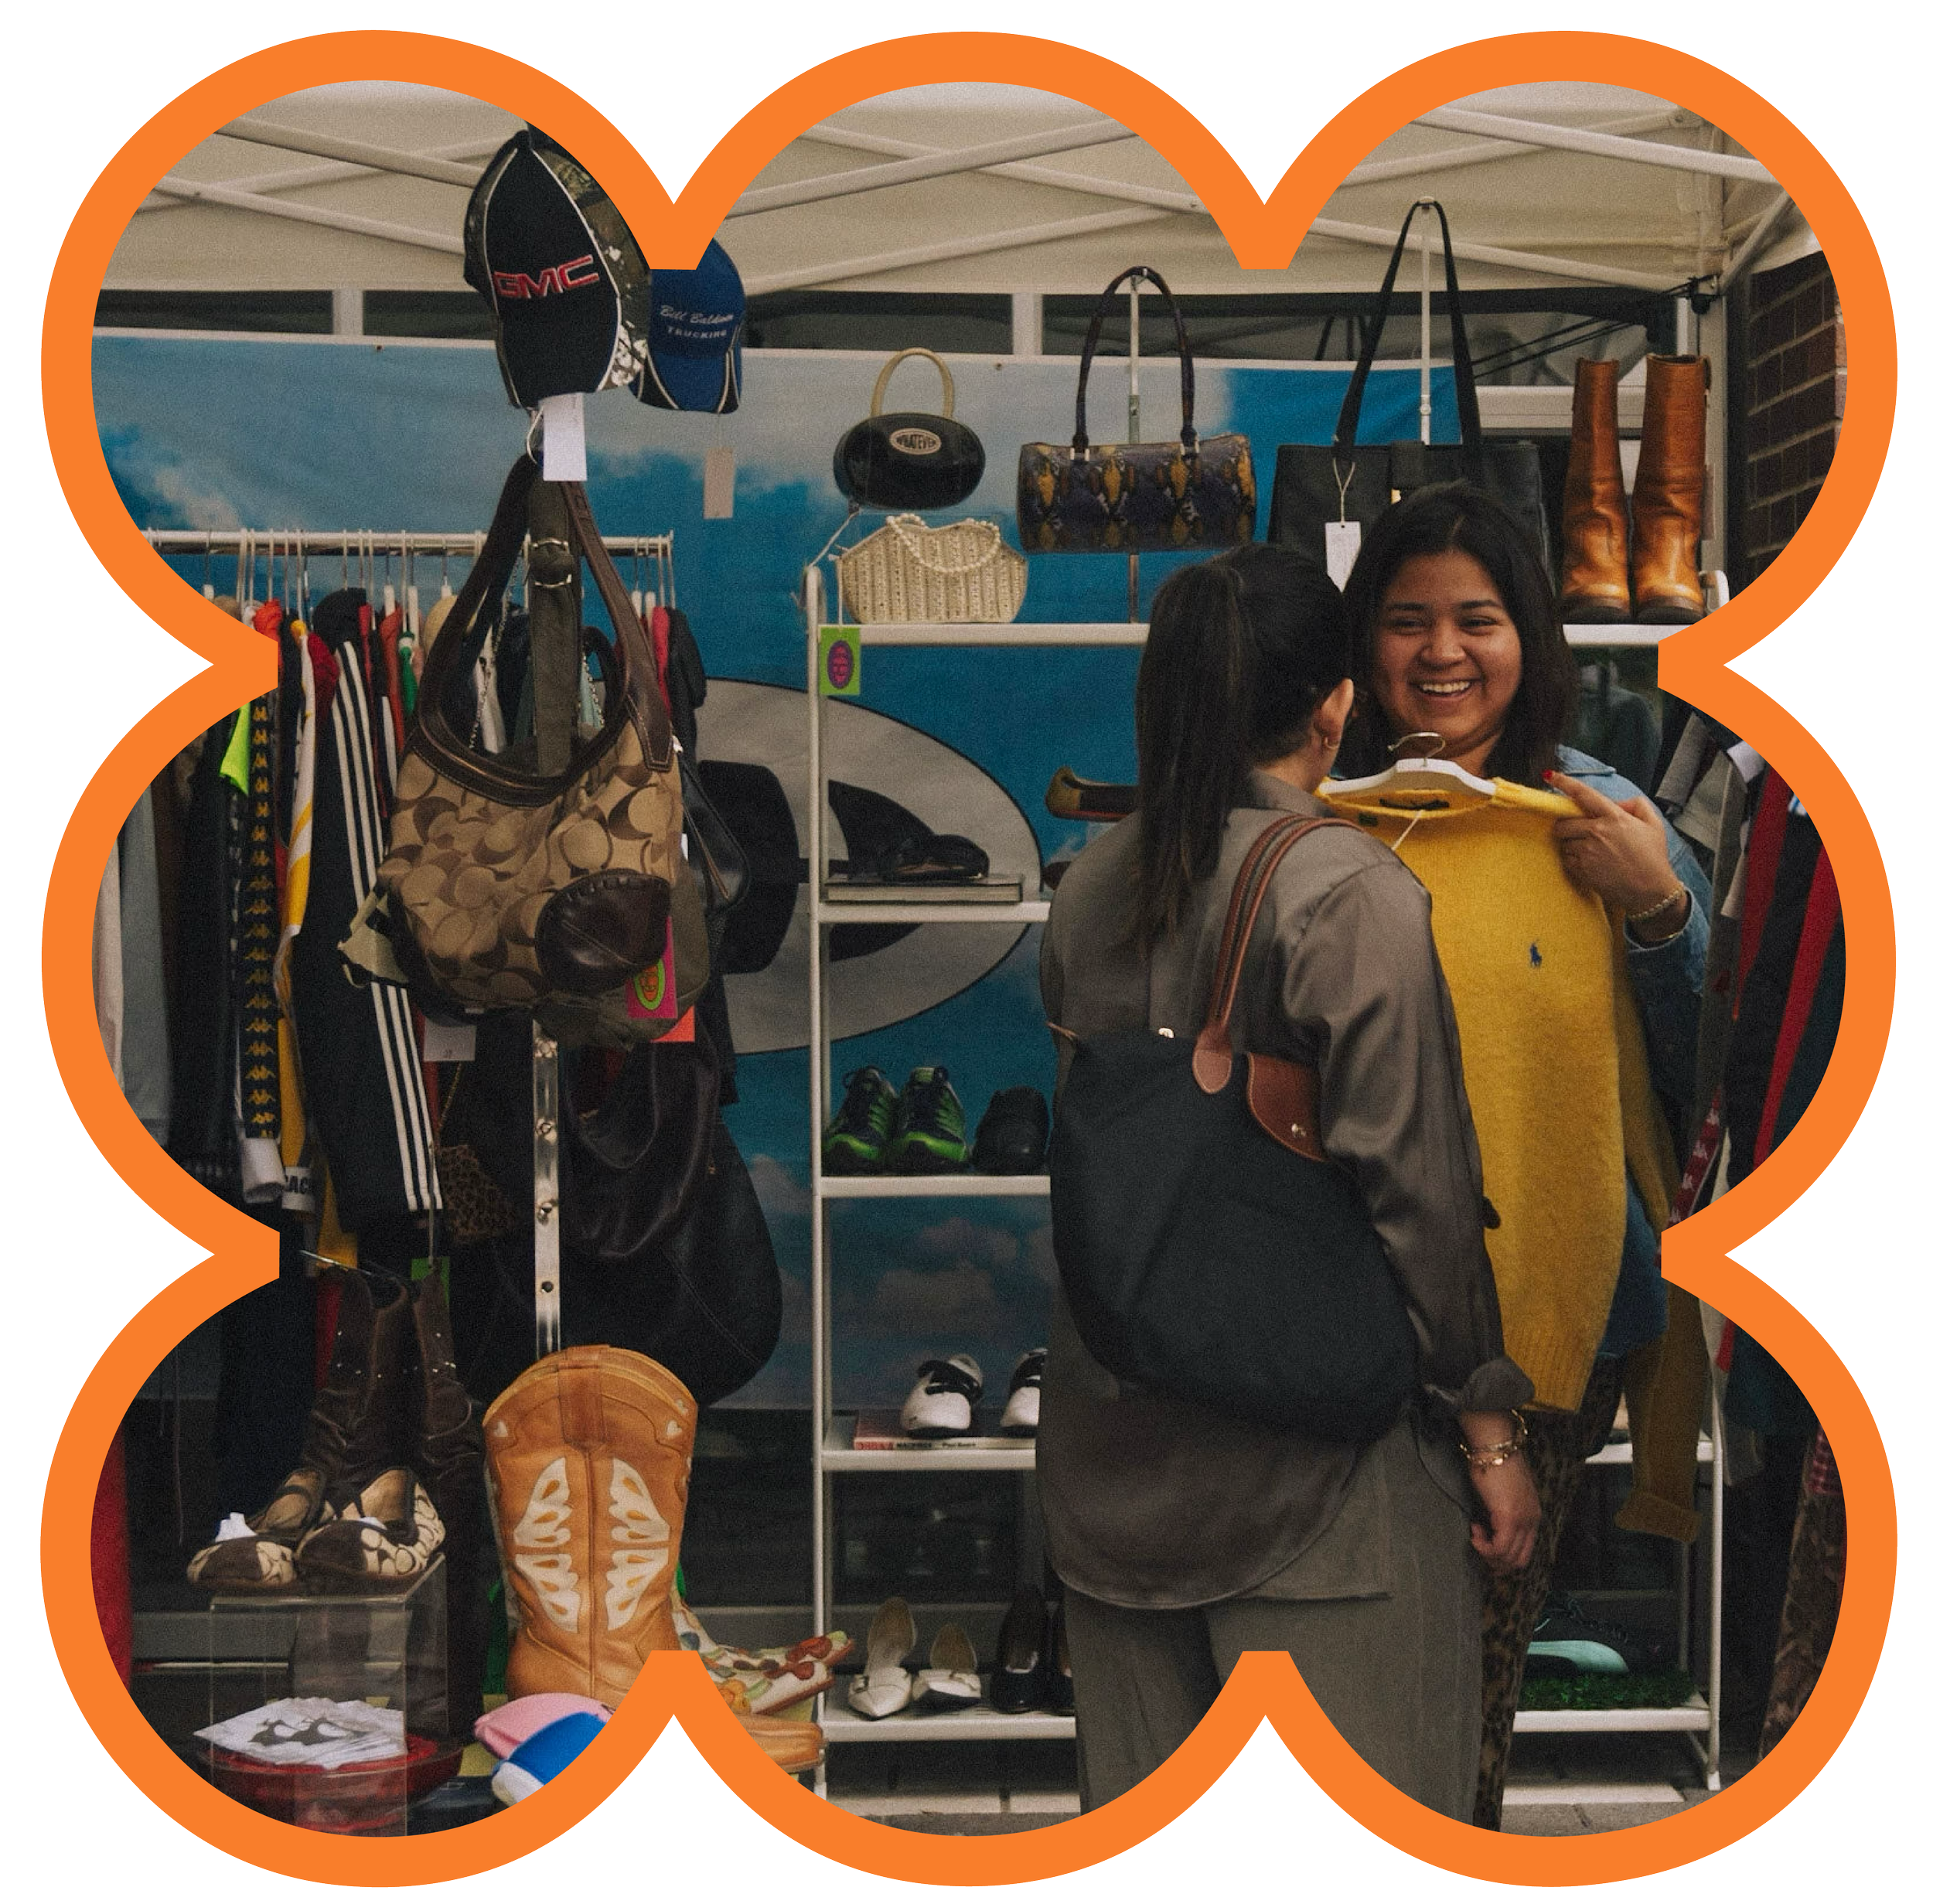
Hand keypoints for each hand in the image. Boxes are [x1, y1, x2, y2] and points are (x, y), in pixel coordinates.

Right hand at [1467, 1452, 1540, 1573]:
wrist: (1494, 1447)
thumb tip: (1490, 1528)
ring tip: (1476, 1533)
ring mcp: (1523, 1521)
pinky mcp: (1509, 1519)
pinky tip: (1475, 1530)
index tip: (1486, 1544)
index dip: (1504, 1557)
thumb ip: (1503, 1513)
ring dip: (1488, 1552)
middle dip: (1496, 1562)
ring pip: (1508, 1558)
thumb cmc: (1494, 1464)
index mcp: (1533, 1515)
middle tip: (1479, 1546)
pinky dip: (1484, 1545)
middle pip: (1518, 1561)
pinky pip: (1498, 1548)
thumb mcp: (1504, 1494)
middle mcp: (1532, 1521)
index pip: (1524, 1552)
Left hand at [1547, 770, 1685, 929]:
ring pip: (1564, 842)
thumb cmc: (1653, 858)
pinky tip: (1591, 864)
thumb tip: (1617, 802)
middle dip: (1566, 825)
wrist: (1650, 892)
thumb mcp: (1653, 825)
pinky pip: (1566, 859)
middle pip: (1563, 822)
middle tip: (1578, 832)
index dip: (1565, 783)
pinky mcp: (1582, 869)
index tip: (1550, 776)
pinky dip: (1573, 860)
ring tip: (1592, 852)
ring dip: (1571, 844)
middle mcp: (1598, 832)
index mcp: (1614, 817)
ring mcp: (1587, 852)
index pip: (1584, 795)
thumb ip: (1637, 805)